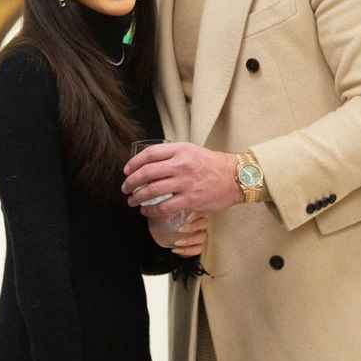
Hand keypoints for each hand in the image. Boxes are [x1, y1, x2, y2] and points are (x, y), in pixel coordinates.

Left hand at [123, 142, 241, 215]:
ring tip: (132, 201)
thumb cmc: (214, 165)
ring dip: (138, 197)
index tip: (127, 170)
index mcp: (181, 150)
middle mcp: (181, 164)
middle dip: (131, 181)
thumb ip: (173, 155)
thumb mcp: (193, 151)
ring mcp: (185, 182)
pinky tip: (146, 211)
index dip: (134, 162)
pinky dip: (151, 209)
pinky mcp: (190, 199)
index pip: (150, 154)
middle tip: (125, 188)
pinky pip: (164, 206)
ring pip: (152, 190)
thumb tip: (151, 163)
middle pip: (147, 172)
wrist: (235, 177)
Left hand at [149, 210, 208, 255]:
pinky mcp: (198, 246)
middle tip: (180, 229)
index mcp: (193, 212)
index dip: (196, 213)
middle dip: (193, 226)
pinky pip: (198, 249)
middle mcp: (199, 223)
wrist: (165, 238)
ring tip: (177, 242)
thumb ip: (163, 209)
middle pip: (204, 223)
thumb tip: (150, 206)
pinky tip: (177, 250)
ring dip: (189, 240)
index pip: (200, 210)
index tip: (187, 217)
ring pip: (202, 237)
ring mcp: (200, 234)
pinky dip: (188, 250)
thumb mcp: (164, 215)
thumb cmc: (166, 223)